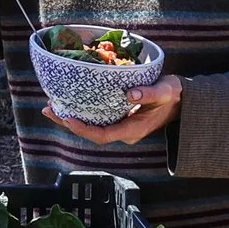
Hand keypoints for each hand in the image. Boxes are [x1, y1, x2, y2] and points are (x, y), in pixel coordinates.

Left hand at [45, 75, 183, 143]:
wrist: (180, 100)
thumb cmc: (172, 95)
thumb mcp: (165, 91)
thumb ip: (150, 94)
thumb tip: (130, 94)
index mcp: (133, 130)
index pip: (103, 135)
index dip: (83, 130)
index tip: (68, 118)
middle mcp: (123, 131)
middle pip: (91, 133)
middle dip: (68, 123)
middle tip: (48, 109)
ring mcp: (119, 126)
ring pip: (91, 127)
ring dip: (70, 118)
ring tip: (50, 106)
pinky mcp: (117, 118)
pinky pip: (95, 119)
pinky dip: (80, 111)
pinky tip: (66, 102)